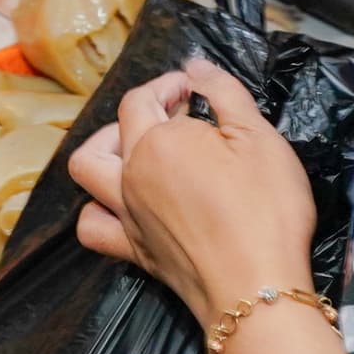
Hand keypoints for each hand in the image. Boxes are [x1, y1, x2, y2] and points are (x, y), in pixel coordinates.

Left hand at [68, 62, 319, 326]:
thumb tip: (194, 66)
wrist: (256, 286)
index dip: (168, 85)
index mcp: (159, 140)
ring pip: (88, 172)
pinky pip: (94, 227)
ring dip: (103, 150)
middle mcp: (132, 173)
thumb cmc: (265, 208)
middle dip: (142, 109)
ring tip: (136, 149)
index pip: (145, 98)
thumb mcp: (260, 136)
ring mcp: (127, 214)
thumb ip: (223, 92)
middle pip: (116, 127)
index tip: (195, 89)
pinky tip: (121, 204)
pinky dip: (97, 210)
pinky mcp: (133, 250)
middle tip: (176, 114)